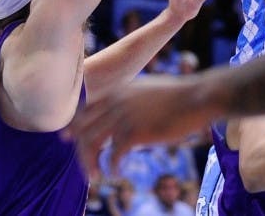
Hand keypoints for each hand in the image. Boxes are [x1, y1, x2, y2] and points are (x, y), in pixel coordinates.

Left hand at [63, 74, 213, 176]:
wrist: (197, 97)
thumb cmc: (179, 95)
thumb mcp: (148, 89)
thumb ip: (131, 98)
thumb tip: (125, 110)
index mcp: (117, 90)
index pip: (84, 108)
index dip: (74, 125)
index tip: (67, 138)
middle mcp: (115, 102)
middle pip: (83, 127)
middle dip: (79, 148)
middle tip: (84, 165)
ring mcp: (122, 116)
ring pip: (92, 143)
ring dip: (90, 163)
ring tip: (96, 176)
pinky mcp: (133, 132)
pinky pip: (113, 156)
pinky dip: (112, 168)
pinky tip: (116, 174)